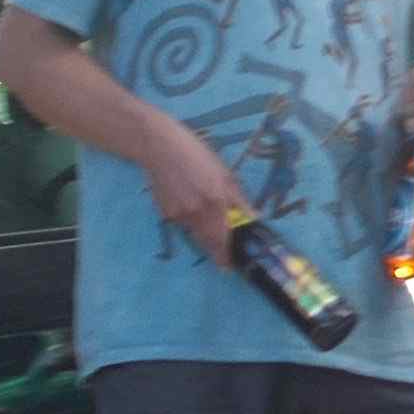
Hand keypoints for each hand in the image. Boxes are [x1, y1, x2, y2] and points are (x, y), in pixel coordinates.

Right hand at [143, 117, 245, 266]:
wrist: (160, 148)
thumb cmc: (199, 156)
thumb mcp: (226, 175)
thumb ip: (239, 200)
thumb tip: (253, 219)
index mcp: (216, 202)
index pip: (223, 240)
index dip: (226, 256)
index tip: (230, 265)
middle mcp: (197, 213)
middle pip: (208, 243)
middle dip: (216, 253)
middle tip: (224, 259)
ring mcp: (178, 215)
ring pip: (195, 234)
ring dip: (204, 236)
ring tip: (209, 227)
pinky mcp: (165, 213)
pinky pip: (182, 224)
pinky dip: (190, 222)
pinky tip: (190, 206)